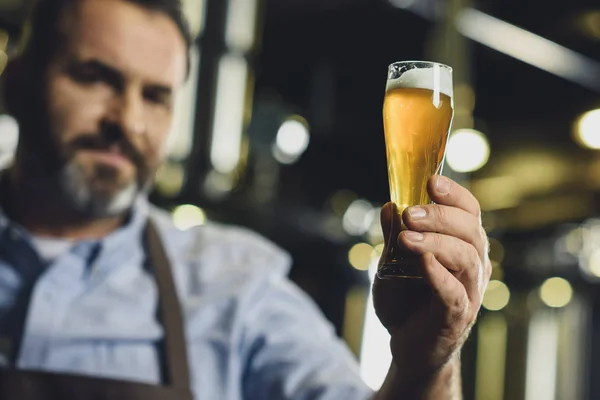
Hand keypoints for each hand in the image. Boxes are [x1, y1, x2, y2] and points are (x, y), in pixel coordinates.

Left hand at [373, 175, 491, 381]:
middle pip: (471, 231)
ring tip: (407, 237)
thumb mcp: (392, 263)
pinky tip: (422, 263)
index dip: (455, 194)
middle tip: (412, 213)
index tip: (432, 181)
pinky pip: (455, 294)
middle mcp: (473, 266)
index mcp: (461, 246)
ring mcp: (469, 292)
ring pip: (467, 259)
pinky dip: (439, 276)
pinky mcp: (458, 317)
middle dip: (442, 216)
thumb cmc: (404, 299)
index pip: (470, 213)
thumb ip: (393, 237)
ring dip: (437, 243)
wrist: (406, 344)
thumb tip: (390, 206)